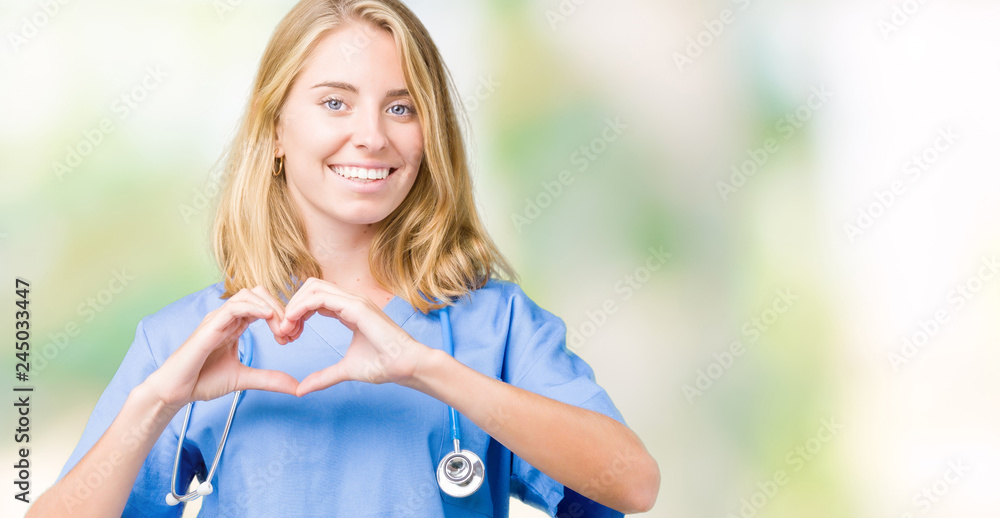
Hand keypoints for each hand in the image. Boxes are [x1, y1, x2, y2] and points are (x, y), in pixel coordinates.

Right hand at [145, 286, 299, 410]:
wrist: (175, 392)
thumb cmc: (202, 381)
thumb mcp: (244, 379)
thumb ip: (269, 380)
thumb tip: (297, 387)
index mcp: (235, 325)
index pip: (264, 306)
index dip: (282, 315)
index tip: (293, 336)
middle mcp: (227, 318)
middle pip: (259, 294)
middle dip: (280, 307)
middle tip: (291, 331)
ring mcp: (217, 319)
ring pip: (248, 295)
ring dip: (270, 306)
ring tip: (282, 326)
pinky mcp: (209, 327)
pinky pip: (233, 307)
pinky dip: (253, 307)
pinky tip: (268, 316)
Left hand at [279, 277, 431, 395]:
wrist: (406, 366)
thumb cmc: (384, 365)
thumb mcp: (345, 370)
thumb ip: (323, 377)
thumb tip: (301, 389)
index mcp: (350, 310)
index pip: (316, 299)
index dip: (298, 313)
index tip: (288, 335)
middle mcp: (351, 301)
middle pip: (311, 287)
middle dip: (293, 305)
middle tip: (283, 331)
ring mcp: (354, 301)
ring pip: (313, 287)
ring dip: (294, 305)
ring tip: (285, 328)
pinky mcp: (356, 306)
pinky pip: (320, 297)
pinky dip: (301, 307)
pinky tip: (293, 323)